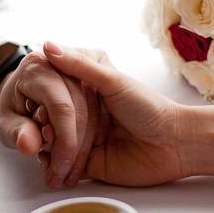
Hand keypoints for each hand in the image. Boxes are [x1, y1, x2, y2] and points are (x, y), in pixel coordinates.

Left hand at [0, 50, 101, 187]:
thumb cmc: (14, 107)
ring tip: (70, 172)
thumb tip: (28, 146)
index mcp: (37, 68)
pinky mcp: (91, 74)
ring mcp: (78, 65)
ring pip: (95, 111)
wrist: (20, 92)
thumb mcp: (8, 124)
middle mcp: (60, 62)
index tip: (61, 169)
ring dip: (86, 146)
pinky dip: (94, 135)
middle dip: (76, 150)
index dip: (65, 142)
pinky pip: (100, 108)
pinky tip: (83, 154)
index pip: (61, 108)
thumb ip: (18, 135)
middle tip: (65, 177)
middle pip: (82, 110)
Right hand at [41, 42, 186, 185]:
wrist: (173, 145)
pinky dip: (54, 166)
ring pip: (54, 142)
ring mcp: (84, 137)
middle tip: (49, 131)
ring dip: (49, 147)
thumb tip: (48, 46)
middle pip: (52, 118)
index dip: (46, 99)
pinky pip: (63, 164)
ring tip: (49, 149)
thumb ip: (79, 66)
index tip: (40, 105)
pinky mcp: (87, 163)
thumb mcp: (113, 81)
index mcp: (88, 87)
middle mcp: (84, 112)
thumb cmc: (150, 109)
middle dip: (47, 126)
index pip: (55, 90)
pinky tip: (52, 165)